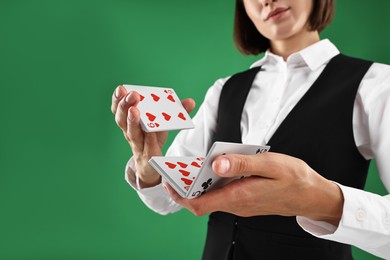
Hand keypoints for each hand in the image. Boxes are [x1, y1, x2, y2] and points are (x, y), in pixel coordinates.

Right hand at [111, 85, 195, 186]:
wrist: (151, 166)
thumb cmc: (154, 140)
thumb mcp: (163, 123)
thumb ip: (177, 112)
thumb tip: (190, 101)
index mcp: (131, 122)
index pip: (119, 109)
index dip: (118, 99)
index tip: (121, 88)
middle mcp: (131, 133)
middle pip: (122, 119)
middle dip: (125, 105)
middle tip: (132, 95)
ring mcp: (138, 145)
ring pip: (132, 133)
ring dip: (132, 121)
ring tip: (134, 110)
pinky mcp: (148, 156)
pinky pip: (147, 147)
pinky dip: (149, 139)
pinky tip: (151, 132)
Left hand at [163, 152, 343, 225]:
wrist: (313, 195)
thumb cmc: (295, 178)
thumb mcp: (270, 165)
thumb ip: (242, 164)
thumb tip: (215, 163)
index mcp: (239, 197)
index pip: (199, 205)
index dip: (180, 195)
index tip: (168, 181)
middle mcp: (237, 205)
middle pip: (202, 201)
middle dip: (186, 187)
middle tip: (177, 167)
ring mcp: (241, 204)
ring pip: (212, 197)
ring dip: (200, 184)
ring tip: (194, 164)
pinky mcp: (246, 200)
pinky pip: (223, 194)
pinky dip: (214, 183)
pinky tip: (217, 167)